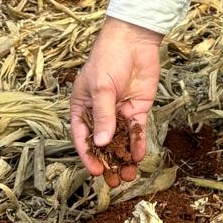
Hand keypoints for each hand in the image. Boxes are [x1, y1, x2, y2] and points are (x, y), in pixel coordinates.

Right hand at [70, 16, 161, 186]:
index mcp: (83, 107)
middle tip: (115, 182)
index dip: (89, 155)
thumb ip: (103, 116)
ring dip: (124, 158)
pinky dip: (138, 143)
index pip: (83, 137)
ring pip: (121, 141)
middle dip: (109, 163)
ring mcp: (120, 111)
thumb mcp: (101, 88)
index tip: (96, 171)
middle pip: (103, 144)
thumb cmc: (108, 58)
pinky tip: (139, 156)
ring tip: (129, 176)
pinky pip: (137, 131)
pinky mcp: (138, 108)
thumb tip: (102, 144)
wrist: (134, 39)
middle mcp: (101, 113)